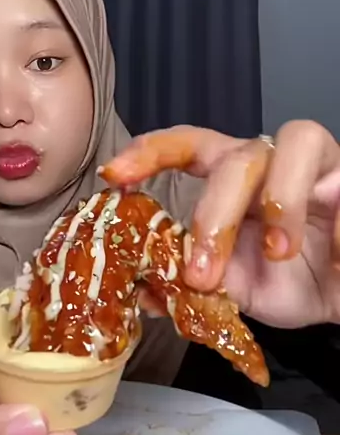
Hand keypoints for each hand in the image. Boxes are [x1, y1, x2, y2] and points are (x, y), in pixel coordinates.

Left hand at [103, 121, 339, 327]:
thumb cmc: (286, 282)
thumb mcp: (233, 287)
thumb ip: (192, 283)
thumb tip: (142, 293)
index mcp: (230, 178)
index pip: (187, 145)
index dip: (151, 152)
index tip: (116, 175)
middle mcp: (269, 161)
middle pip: (236, 158)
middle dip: (215, 215)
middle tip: (205, 273)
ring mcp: (317, 164)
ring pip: (296, 142)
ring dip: (282, 199)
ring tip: (280, 254)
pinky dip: (335, 228)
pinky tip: (333, 261)